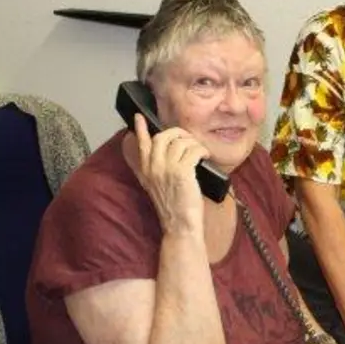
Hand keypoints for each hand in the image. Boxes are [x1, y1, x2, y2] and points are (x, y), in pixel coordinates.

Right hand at [132, 113, 208, 233]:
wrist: (180, 226)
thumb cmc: (174, 208)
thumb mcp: (157, 187)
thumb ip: (156, 170)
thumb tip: (167, 152)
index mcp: (145, 171)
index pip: (141, 145)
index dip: (141, 129)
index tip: (139, 117)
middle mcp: (153, 168)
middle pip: (162, 137)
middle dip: (177, 133)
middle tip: (188, 139)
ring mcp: (166, 169)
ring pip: (179, 141)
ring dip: (193, 142)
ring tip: (199, 151)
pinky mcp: (182, 172)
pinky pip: (193, 150)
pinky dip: (201, 150)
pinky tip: (205, 157)